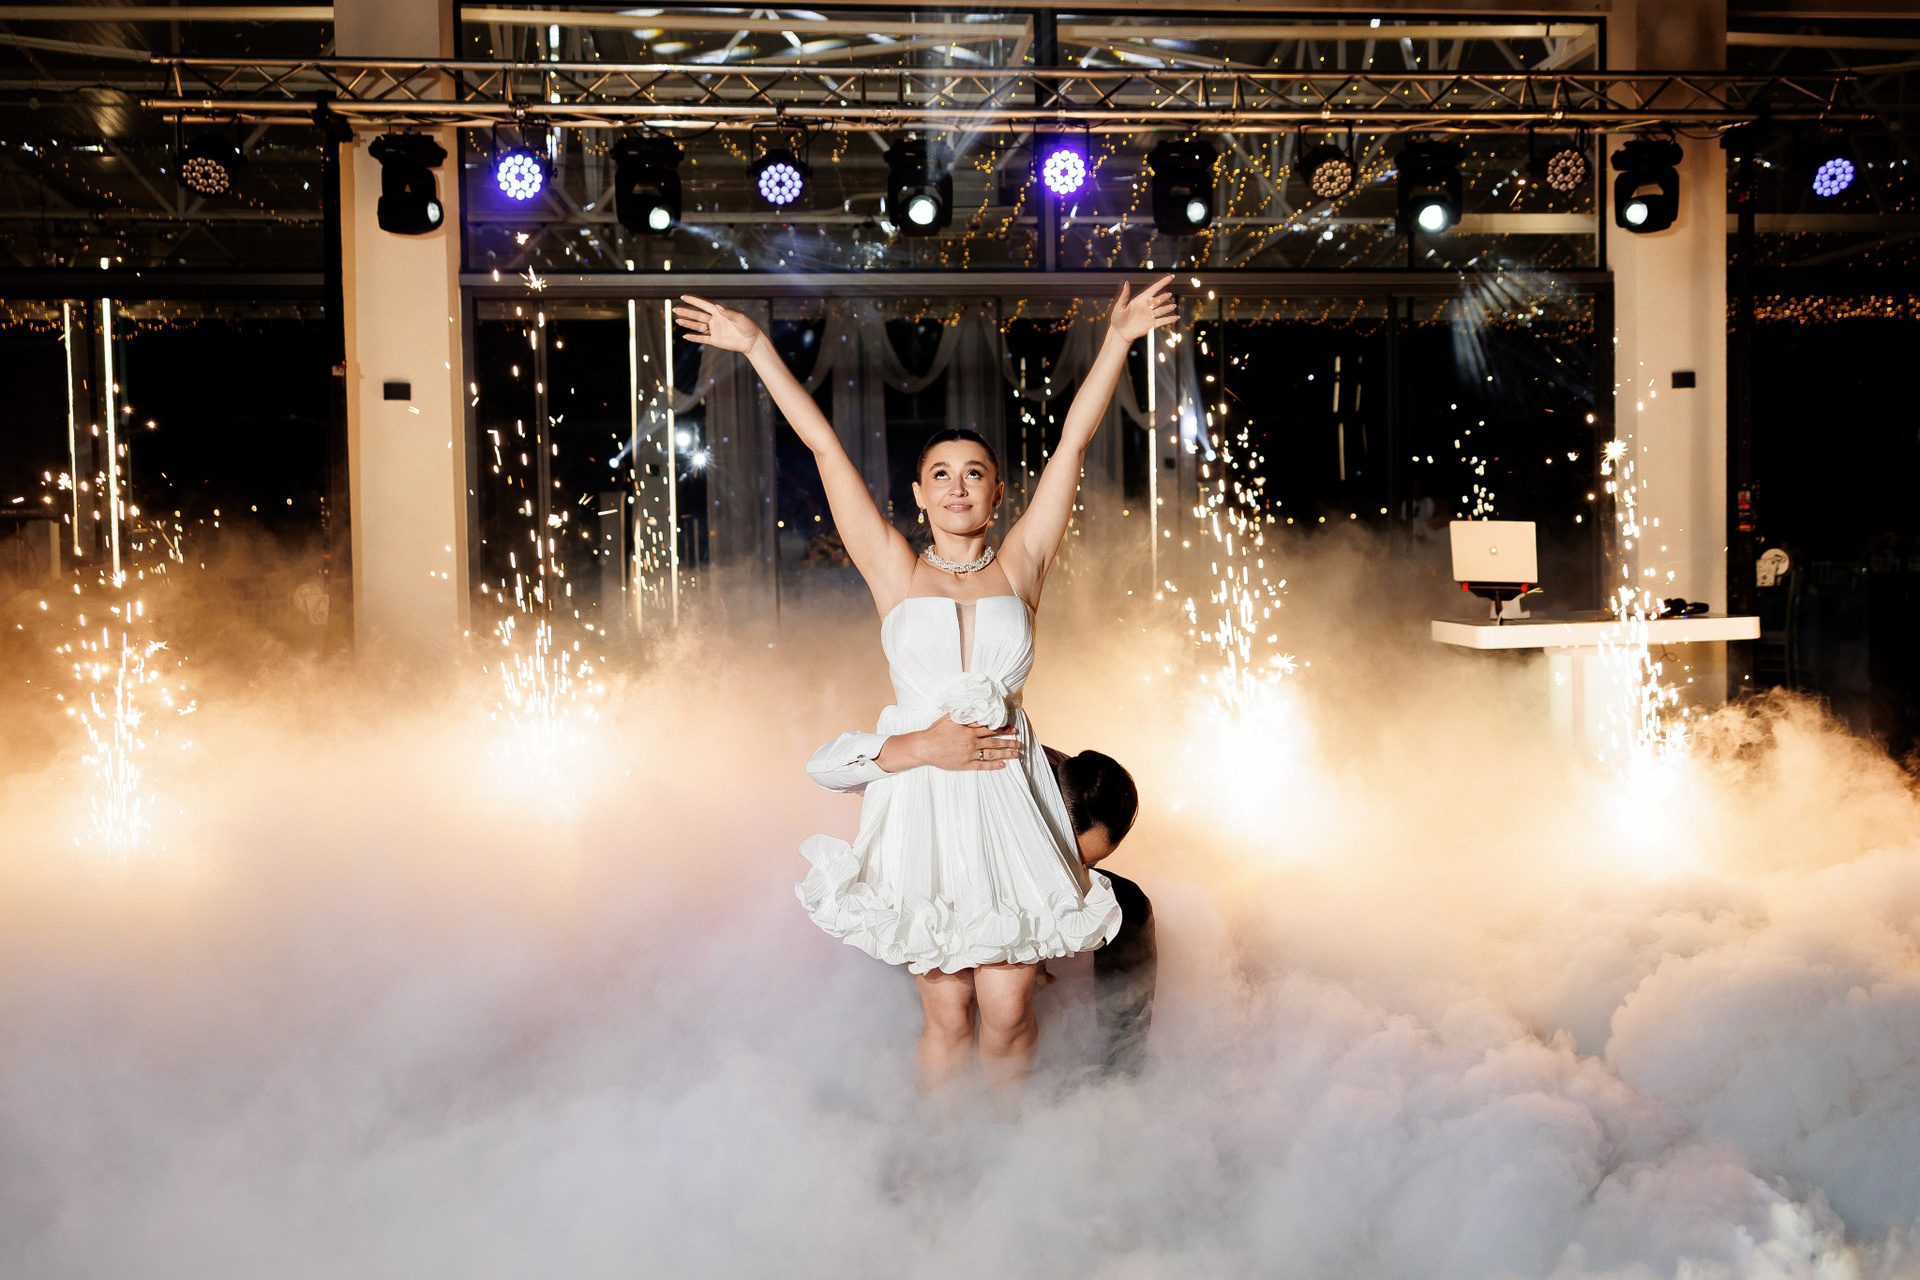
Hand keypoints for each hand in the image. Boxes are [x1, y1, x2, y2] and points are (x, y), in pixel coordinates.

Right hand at [674, 295, 764, 354]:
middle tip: (675, 309)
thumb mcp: (740, 318)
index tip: (683, 296)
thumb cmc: (748, 326)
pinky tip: (685, 335)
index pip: (704, 305)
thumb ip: (729, 313)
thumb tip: (718, 306)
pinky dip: (694, 337)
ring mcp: (714, 330)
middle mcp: (715, 320)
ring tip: (677, 320)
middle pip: (698, 315)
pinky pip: (702, 338)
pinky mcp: (715, 340)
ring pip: (698, 326)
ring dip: (688, 323)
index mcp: (720, 312)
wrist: (752, 341)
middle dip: (686, 312)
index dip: (694, 300)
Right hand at [888, 715, 1019, 771]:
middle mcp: (972, 743)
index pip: (991, 729)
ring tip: (1015, 754)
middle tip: (1018, 743)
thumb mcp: (951, 718)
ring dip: (1005, 753)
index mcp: (969, 731)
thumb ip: (966, 717)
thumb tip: (979, 714)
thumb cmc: (936, 731)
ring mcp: (969, 755)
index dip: (1003, 729)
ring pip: (991, 754)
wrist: (925, 747)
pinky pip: (982, 766)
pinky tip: (1002, 765)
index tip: (1013, 729)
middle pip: (994, 742)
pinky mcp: (964, 765)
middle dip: (1008, 742)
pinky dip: (993, 766)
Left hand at [1107, 275, 1177, 342]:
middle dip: (1163, 297)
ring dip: (1167, 308)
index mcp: (1140, 300)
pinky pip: (1162, 321)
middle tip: (1168, 294)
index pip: (1153, 289)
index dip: (1162, 283)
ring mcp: (1150, 316)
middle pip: (1158, 300)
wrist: (1119, 333)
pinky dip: (1169, 319)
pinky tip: (1176, 317)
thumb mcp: (1119, 306)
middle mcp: (1147, 307)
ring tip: (1173, 305)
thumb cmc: (1118, 318)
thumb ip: (1124, 295)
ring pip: (1161, 310)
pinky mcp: (1151, 325)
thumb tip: (1126, 282)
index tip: (1171, 276)